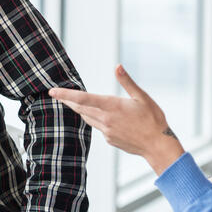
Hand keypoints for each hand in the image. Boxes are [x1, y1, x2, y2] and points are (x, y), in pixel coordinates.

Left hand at [49, 64, 184, 174]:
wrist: (158, 145)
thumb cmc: (153, 119)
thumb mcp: (142, 97)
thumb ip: (127, 82)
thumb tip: (117, 66)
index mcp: (112, 106)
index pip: (83, 98)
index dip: (66, 94)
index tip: (53, 91)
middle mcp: (106, 119)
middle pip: (80, 108)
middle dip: (68, 101)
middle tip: (56, 94)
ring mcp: (107, 131)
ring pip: (87, 118)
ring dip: (78, 110)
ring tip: (70, 102)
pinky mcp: (109, 139)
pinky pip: (98, 127)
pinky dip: (94, 119)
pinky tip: (98, 116)